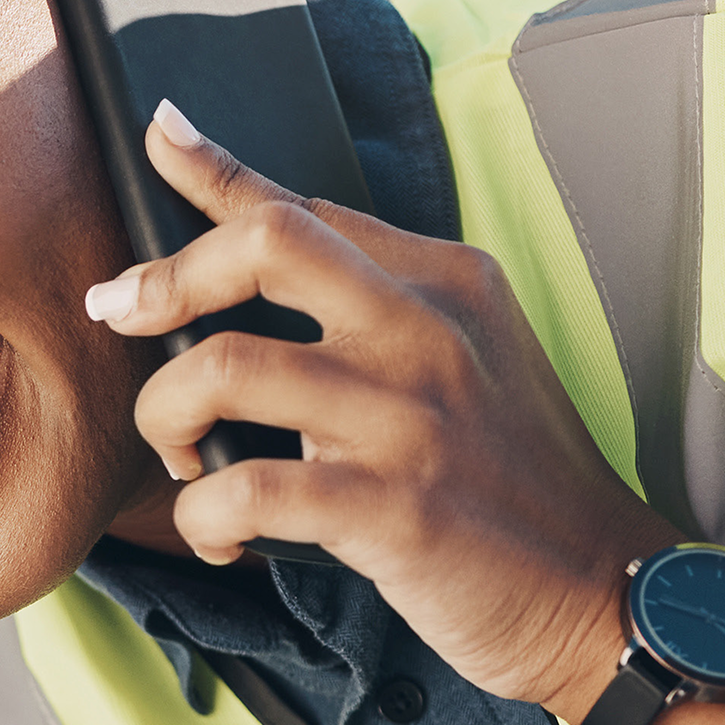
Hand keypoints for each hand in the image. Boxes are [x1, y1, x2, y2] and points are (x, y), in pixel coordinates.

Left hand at [91, 100, 675, 716]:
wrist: (603, 590)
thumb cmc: (512, 479)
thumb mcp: (467, 358)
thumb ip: (377, 305)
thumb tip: (264, 255)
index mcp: (445, 281)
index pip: (306, 206)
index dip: (216, 170)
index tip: (157, 135)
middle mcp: (428, 331)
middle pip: (264, 247)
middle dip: (166, 278)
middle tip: (121, 316)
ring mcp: (411, 418)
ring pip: (227, 367)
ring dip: (167, 415)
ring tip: (182, 457)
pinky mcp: (393, 509)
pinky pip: (245, 490)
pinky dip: (203, 517)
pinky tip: (217, 536)